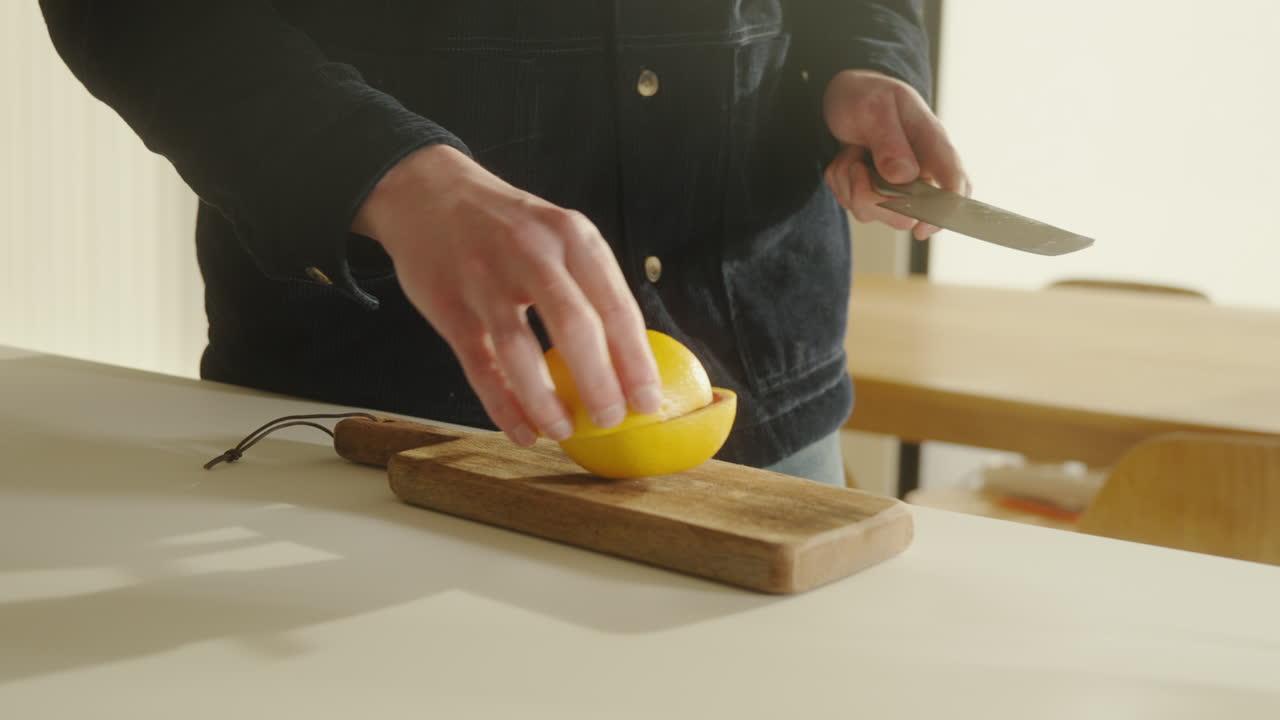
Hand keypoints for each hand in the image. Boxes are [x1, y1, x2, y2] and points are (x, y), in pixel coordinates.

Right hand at [352, 145, 661, 445]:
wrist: (428, 191)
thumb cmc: (508, 226)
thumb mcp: (559, 233)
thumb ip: (591, 285)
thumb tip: (629, 361)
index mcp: (573, 236)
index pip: (616, 306)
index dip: (635, 361)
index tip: (648, 402)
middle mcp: (531, 252)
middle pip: (574, 327)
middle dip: (599, 383)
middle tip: (611, 420)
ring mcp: (484, 278)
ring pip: (520, 350)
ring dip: (546, 401)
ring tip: (564, 431)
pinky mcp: (448, 304)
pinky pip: (479, 364)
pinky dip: (503, 405)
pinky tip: (522, 431)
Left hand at [822, 69, 970, 239]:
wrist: (846, 96)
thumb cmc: (868, 95)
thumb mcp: (875, 107)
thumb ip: (890, 141)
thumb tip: (904, 177)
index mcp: (933, 145)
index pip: (954, 184)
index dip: (944, 211)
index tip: (921, 227)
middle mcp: (921, 171)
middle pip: (907, 214)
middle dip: (870, 196)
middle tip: (856, 163)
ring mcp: (898, 186)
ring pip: (873, 212)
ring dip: (849, 184)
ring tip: (851, 153)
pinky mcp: (875, 193)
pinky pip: (852, 205)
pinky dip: (840, 184)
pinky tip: (847, 159)